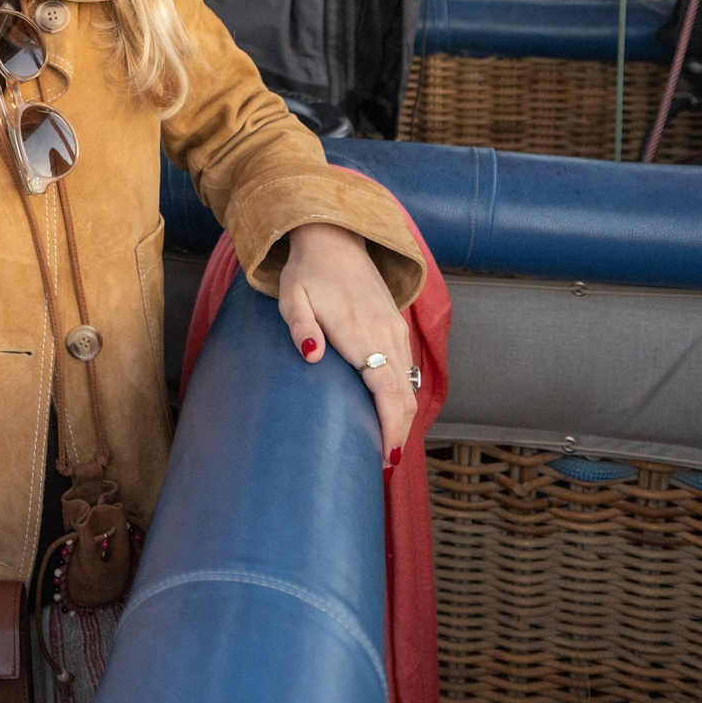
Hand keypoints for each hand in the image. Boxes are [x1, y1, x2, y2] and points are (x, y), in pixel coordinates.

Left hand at [276, 221, 416, 464]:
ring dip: (402, 417)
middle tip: (383, 464)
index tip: (387, 457)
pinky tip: (389, 412)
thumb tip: (311, 355)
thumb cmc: (307, 272)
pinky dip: (402, 397)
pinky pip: (406, 370)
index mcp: (361, 333)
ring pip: (409, 385)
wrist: (335, 238)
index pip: (387, 390)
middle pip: (405, 396)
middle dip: (399, 433)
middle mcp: (386, 335)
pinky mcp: (395, 327)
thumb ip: (300, 327)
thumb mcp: (291, 296)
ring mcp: (394, 331)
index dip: (391, 427)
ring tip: (386, 447)